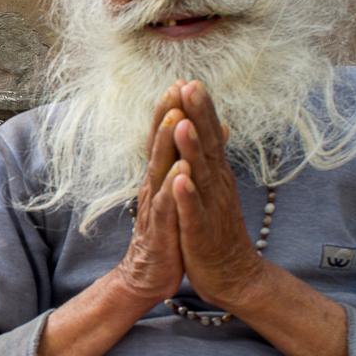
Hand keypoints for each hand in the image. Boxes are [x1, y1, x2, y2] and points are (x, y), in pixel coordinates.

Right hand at [112, 82, 185, 303]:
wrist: (149, 275)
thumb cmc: (168, 232)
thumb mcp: (177, 194)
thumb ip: (186, 162)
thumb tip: (206, 131)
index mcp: (159, 177)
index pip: (164, 138)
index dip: (171, 110)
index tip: (182, 81)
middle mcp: (152, 186)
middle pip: (157, 145)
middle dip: (166, 116)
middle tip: (175, 87)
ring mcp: (154, 206)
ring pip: (158, 169)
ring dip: (165, 143)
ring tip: (176, 118)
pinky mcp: (160, 229)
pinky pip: (166, 205)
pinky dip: (173, 186)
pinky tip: (181, 170)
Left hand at [170, 81, 264, 309]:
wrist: (232, 276)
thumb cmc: (217, 230)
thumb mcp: (216, 189)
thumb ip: (215, 157)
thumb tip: (221, 124)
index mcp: (215, 175)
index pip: (208, 135)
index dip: (199, 109)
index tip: (188, 79)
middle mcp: (216, 185)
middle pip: (208, 145)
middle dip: (198, 115)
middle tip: (191, 84)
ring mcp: (210, 208)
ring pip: (200, 174)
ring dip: (192, 148)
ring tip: (183, 122)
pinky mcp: (201, 232)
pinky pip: (193, 211)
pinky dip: (186, 195)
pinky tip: (179, 179)